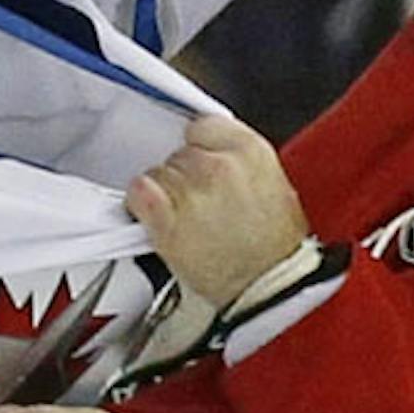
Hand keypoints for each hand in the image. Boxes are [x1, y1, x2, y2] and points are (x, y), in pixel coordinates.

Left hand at [127, 115, 309, 306]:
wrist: (267, 286)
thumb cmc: (274, 248)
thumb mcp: (274, 185)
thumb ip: (239, 161)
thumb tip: (212, 154)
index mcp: (250, 151)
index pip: (202, 126)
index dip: (199, 148)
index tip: (199, 163)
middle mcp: (218, 165)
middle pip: (178, 152)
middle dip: (185, 177)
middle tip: (201, 206)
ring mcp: (190, 189)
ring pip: (158, 173)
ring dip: (165, 194)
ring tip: (188, 220)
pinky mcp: (165, 216)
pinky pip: (138, 191)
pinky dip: (141, 204)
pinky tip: (158, 219)